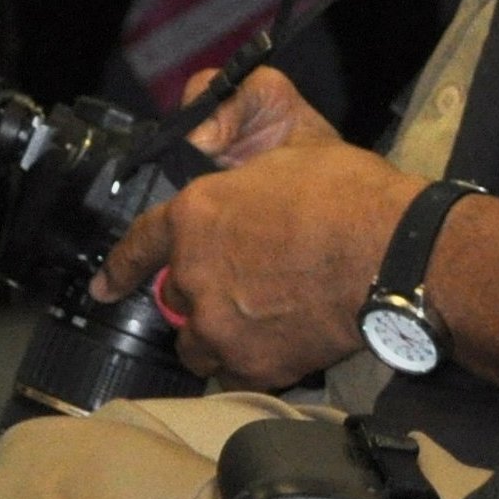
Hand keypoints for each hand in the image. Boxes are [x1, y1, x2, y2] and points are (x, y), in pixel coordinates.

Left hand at [93, 67, 424, 388]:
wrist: (392, 256)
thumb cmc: (347, 194)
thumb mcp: (293, 137)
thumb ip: (240, 127)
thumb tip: (205, 127)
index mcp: (196, 216)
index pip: (139, 245)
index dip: (120, 268)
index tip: (105, 288)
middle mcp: (194, 274)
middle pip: (177, 295)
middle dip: (203, 290)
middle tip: (246, 283)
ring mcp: (219, 325)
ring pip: (196, 343)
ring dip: (215, 334)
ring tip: (254, 322)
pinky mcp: (252, 364)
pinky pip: (234, 371)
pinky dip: (250, 360)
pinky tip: (281, 343)